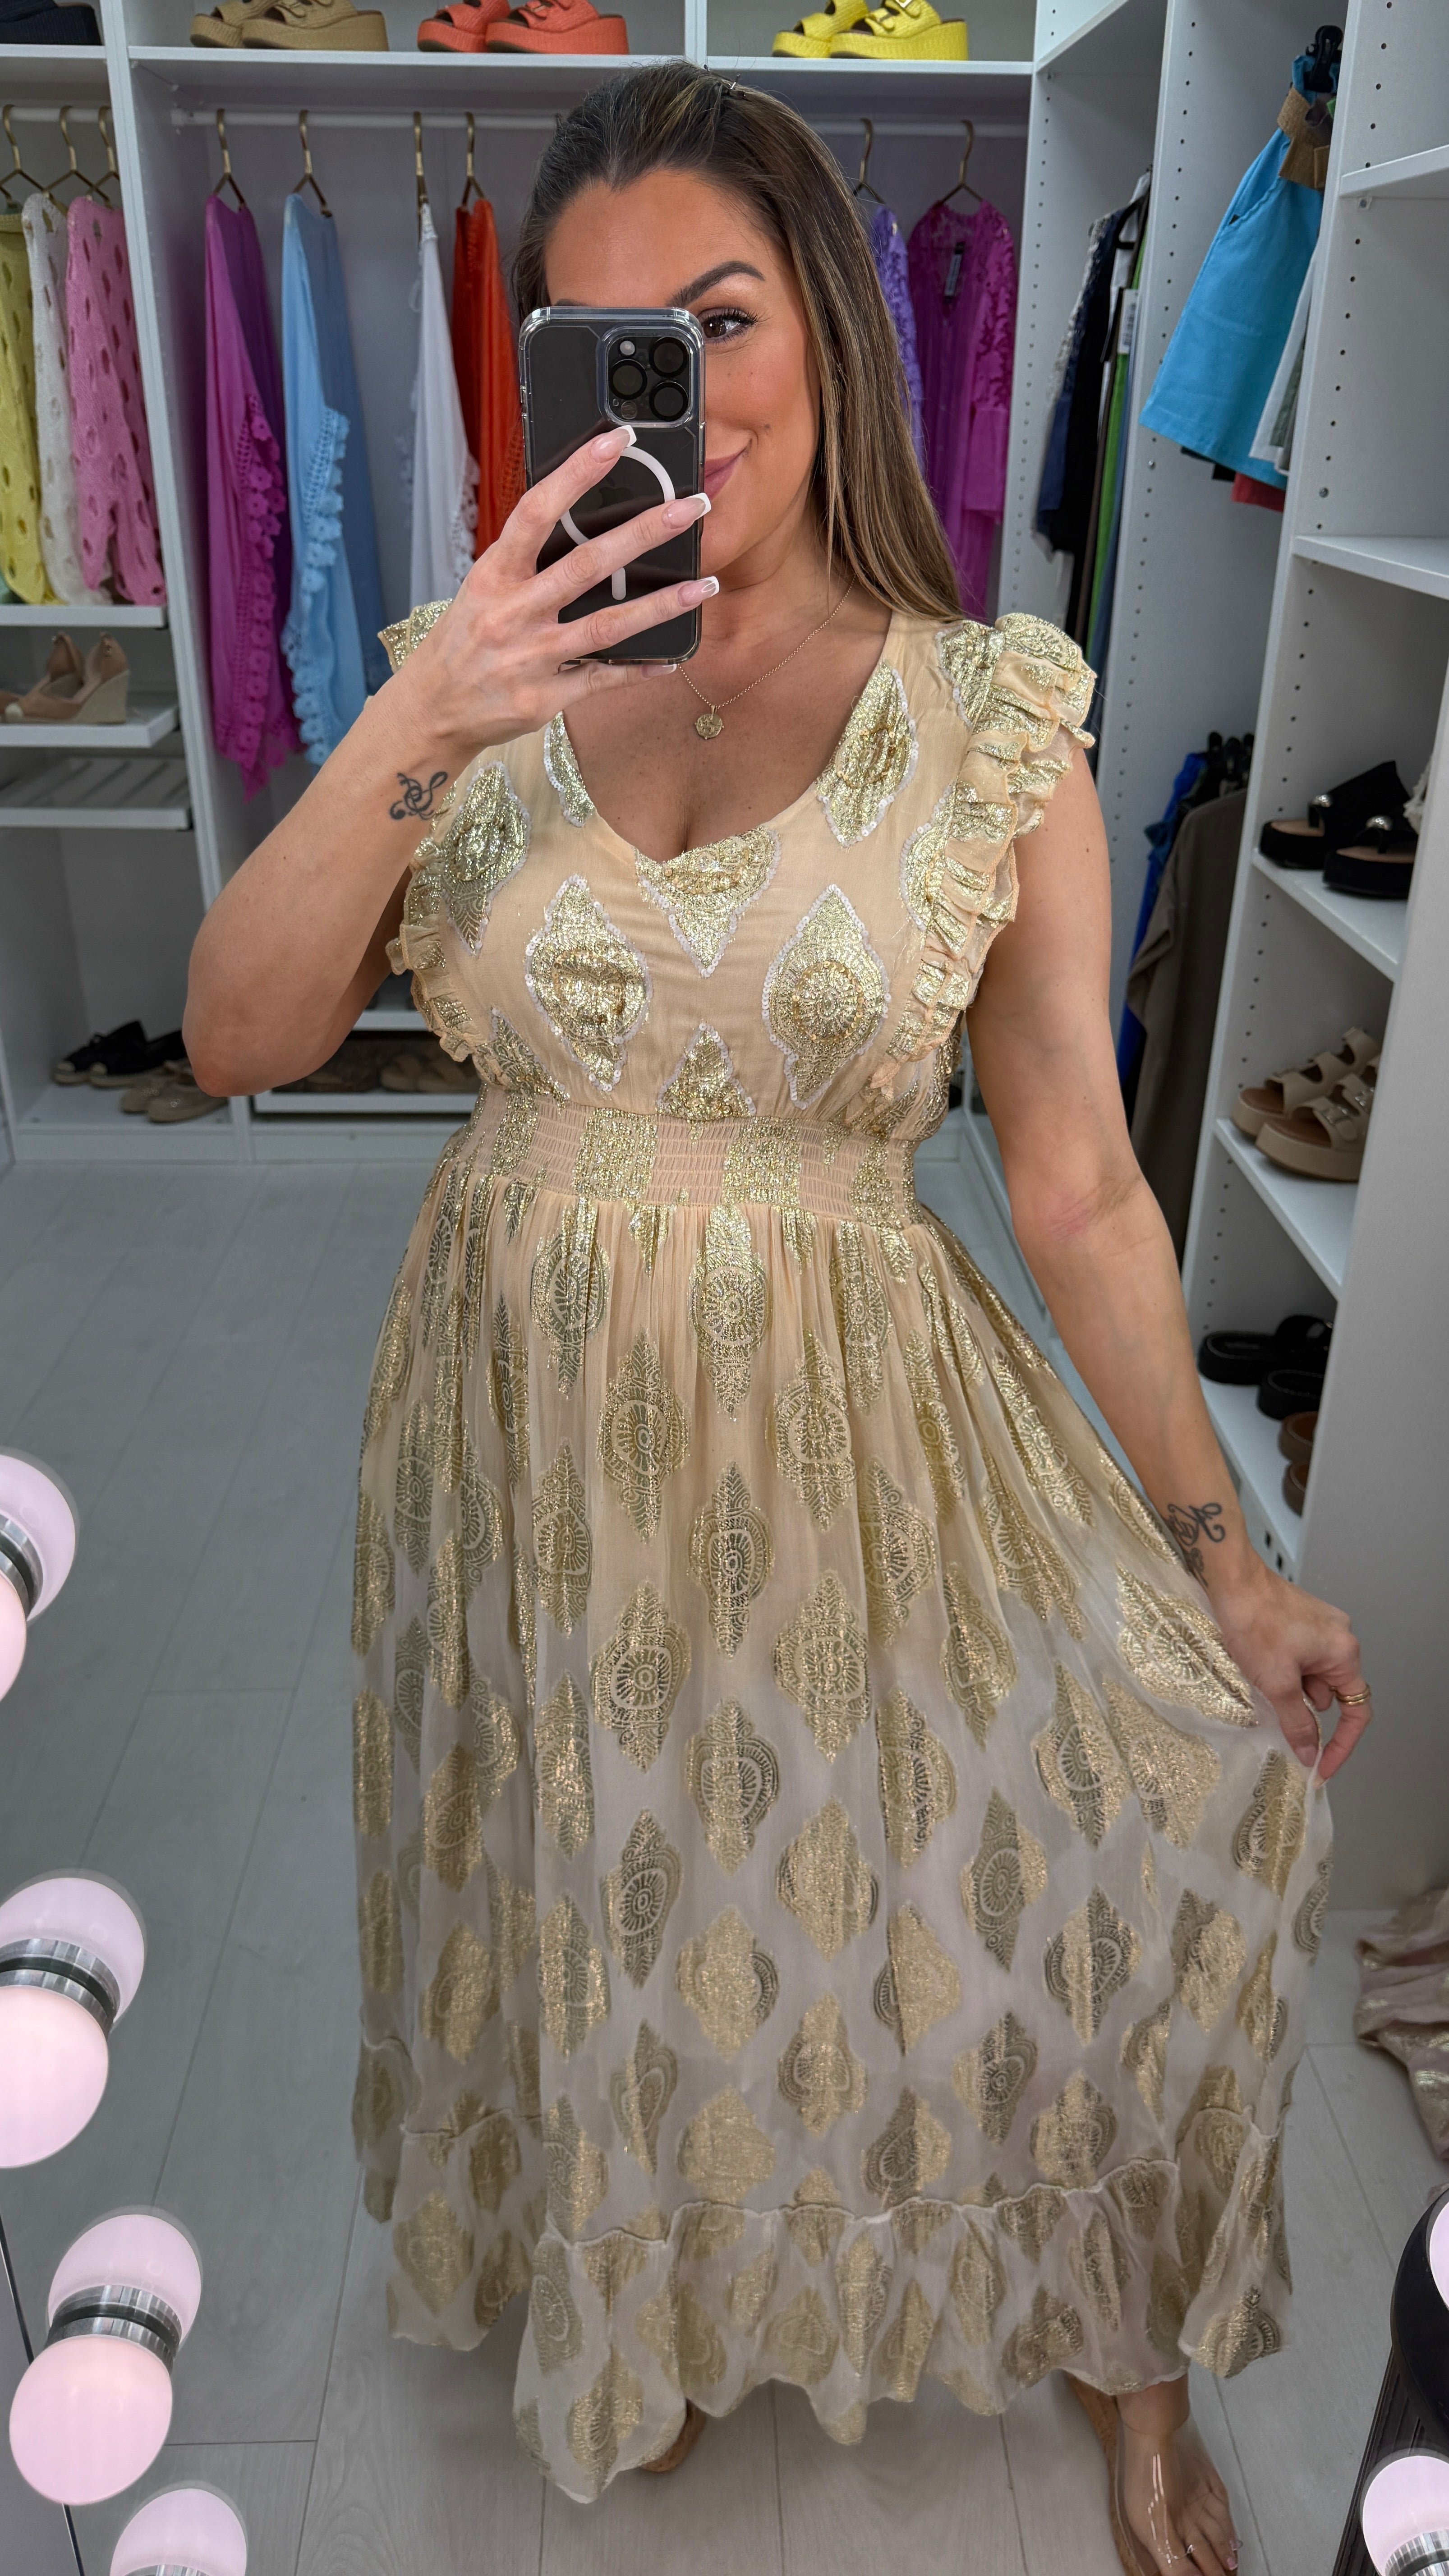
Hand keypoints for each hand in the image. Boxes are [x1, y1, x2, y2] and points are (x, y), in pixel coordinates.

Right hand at [385, 426, 712, 765]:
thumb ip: (526, 560)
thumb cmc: (464, 642)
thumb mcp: (483, 589)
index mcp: (494, 575)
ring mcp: (531, 657)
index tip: (616, 441)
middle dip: (645, 532)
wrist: (434, 709)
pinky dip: (640, 669)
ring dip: (660, 606)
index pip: (537, 511)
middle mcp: (512, 613)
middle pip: (586, 564)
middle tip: (691, 508)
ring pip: (606, 626)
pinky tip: (673, 657)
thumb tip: (580, 519)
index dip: (576, 472)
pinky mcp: (545, 697)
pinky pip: (603, 680)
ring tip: (702, 586)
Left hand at [1204, 1555, 1369, 1778]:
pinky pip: (1300, 1660)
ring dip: (1289, 1686)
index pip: (1356, 1711)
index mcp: (1344, 1652)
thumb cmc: (1255, 1622)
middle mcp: (1340, 1638)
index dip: (1341, 1744)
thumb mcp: (1277, 1683)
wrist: (1231, 1580)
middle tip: (1272, 1702)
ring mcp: (1321, 1627)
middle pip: (1330, 1694)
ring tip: (1260, 1671)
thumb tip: (1310, 1753)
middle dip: (1302, 1705)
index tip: (1323, 1766)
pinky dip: (1283, 1670)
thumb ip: (1297, 1723)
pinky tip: (1259, 1659)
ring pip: (1311, 1678)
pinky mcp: (1302, 1622)